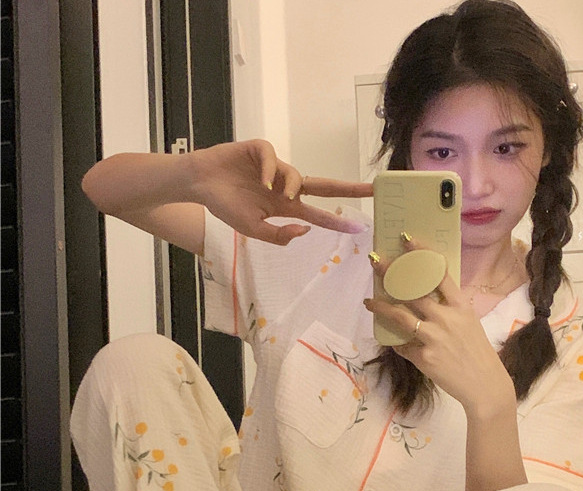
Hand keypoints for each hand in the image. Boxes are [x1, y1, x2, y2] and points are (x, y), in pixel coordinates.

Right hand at [190, 140, 372, 244]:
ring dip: (292, 186)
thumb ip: (278, 235)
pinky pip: (273, 158)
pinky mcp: (259, 150)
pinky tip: (261, 179)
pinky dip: (271, 169)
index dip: (336, 222)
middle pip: (323, 187)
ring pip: (296, 175)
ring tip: (277, 195)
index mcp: (285, 207)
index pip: (317, 215)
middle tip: (371, 189)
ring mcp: (274, 168)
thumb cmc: (224, 206)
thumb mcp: (252, 229)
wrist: (198, 184)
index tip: (358, 229)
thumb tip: (306, 231)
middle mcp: (284, 187)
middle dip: (348, 188)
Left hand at [365, 238, 515, 417]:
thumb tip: (422, 297)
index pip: (439, 273)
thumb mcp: (469, 323)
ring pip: (400, 316)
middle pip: (413, 290)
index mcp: (460, 306)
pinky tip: (392, 341)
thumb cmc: (476, 351)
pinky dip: (397, 343)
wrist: (485, 385)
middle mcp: (446, 318)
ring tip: (369, 301)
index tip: (406, 239)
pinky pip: (403, 346)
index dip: (421, 253)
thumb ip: (448, 309)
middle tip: (375, 261)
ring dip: (381, 307)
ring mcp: (434, 338)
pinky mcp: (425, 358)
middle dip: (391, 273)